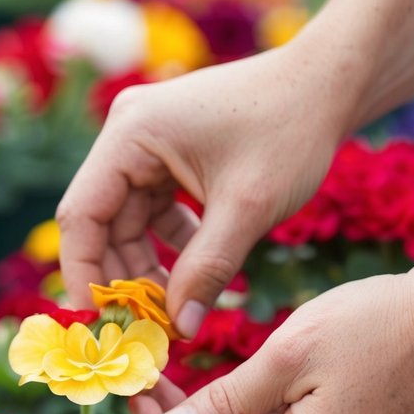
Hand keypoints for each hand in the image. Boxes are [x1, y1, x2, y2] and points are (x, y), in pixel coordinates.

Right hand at [56, 44, 353, 336]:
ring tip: (175, 309)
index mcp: (131, 133)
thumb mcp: (247, 208)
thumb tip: (180, 330)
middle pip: (102, 223)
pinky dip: (172, 245)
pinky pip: (154, 211)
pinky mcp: (169, 155)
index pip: (83, 215)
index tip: (101, 322)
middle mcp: (128, 134)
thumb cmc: (290, 131)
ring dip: (148, 267)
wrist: (331, 84)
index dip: (85, 274)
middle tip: (145, 328)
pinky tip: (197, 271)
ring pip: (128, 222)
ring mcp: (147, 144)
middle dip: (123, 277)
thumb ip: (206, 271)